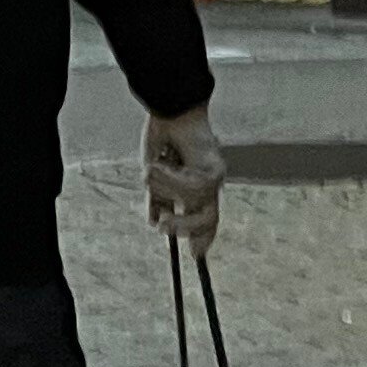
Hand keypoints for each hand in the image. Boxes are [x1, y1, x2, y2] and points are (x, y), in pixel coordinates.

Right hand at [144, 105, 226, 258]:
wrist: (169, 110)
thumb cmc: (163, 137)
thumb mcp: (156, 173)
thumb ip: (159, 198)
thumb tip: (154, 222)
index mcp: (198, 187)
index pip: (205, 219)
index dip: (202, 238)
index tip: (193, 256)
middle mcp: (210, 184)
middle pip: (207, 220)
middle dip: (183, 228)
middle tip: (161, 225)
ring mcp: (214, 177)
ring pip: (193, 202)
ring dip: (166, 189)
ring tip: (152, 168)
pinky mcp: (214, 169)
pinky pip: (191, 188)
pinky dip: (171, 178)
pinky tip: (160, 162)